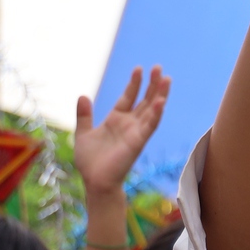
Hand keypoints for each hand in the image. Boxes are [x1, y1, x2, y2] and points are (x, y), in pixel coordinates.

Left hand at [74, 66, 169, 192]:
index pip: (128, 97)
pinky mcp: (138, 142)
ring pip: (151, 110)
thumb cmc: (90, 161)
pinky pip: (149, 126)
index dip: (134, 83)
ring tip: (166, 80)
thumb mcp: (83, 133)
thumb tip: (83, 96)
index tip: (139, 69)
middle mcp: (129, 124)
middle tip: (158, 68)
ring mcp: (135, 132)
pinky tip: (160, 102)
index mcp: (116, 120)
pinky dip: (155, 115)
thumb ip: (84, 115)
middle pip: (144, 100)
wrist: (95, 181)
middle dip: (151, 84)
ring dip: (159, 95)